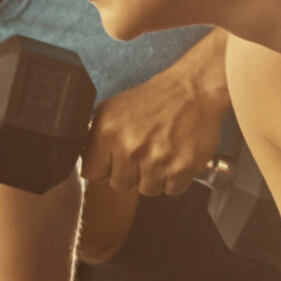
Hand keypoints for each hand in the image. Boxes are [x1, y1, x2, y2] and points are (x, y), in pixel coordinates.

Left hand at [80, 63, 228, 196]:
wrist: (194, 90)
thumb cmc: (155, 99)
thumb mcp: (113, 109)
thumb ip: (95, 136)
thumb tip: (86, 158)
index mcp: (108, 132)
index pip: (92, 173)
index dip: (105, 168)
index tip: (114, 161)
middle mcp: (130, 148)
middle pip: (119, 185)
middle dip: (130, 173)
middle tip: (144, 152)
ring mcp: (156, 161)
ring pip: (147, 189)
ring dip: (154, 176)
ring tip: (162, 153)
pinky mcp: (180, 170)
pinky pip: (171, 190)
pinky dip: (175, 178)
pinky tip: (176, 157)